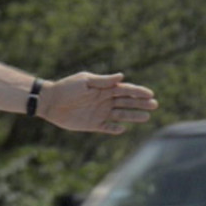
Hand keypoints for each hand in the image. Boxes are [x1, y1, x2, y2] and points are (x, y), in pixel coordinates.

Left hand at [39, 73, 157, 134]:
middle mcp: (104, 100)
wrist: (50, 102)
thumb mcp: (85, 81)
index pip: (125, 90)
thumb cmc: (67, 88)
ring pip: (121, 115)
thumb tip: (122, 76)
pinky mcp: (92, 124)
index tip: (150, 94)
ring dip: (133, 116)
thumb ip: (103, 81)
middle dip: (141, 103)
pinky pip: (107, 128)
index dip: (138, 92)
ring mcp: (100, 113)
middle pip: (127, 102)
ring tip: (147, 117)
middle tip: (155, 105)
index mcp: (104, 88)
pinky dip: (114, 129)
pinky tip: (123, 129)